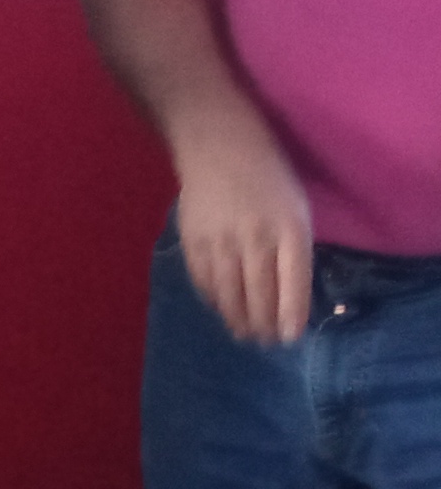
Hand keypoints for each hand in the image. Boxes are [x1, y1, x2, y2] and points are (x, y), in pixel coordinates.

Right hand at [178, 128, 314, 346]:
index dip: (290, 313)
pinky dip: (214, 300)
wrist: (218, 146)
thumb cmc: (268, 175)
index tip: (290, 337)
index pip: (292, 281)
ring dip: (237, 319)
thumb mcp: (294, 207)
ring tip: (244, 334)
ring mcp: (221, 241)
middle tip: (266, 342)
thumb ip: (293, 246)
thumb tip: (287, 290)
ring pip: (229, 293)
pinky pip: (204, 280)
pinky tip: (221, 309)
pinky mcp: (193, 241)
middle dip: (263, 324)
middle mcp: (255, 238)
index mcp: (289, 227)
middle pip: (258, 293)